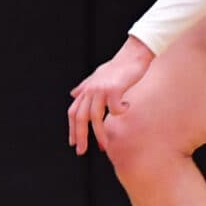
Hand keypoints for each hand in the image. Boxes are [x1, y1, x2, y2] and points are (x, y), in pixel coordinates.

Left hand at [68, 37, 154, 154]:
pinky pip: (114, 109)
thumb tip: (72, 94)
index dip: (72, 128)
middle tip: (81, 151)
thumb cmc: (118, 66)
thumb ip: (85, 85)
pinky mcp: (115, 89)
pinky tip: (127, 107)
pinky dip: (120, 112)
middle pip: (80, 117)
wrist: (134, 54)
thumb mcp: (98, 75)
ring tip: (104, 146)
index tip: (73, 143)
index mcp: (87, 88)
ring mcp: (102, 89)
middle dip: (80, 136)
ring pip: (95, 117)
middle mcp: (91, 89)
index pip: (73, 112)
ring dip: (99, 134)